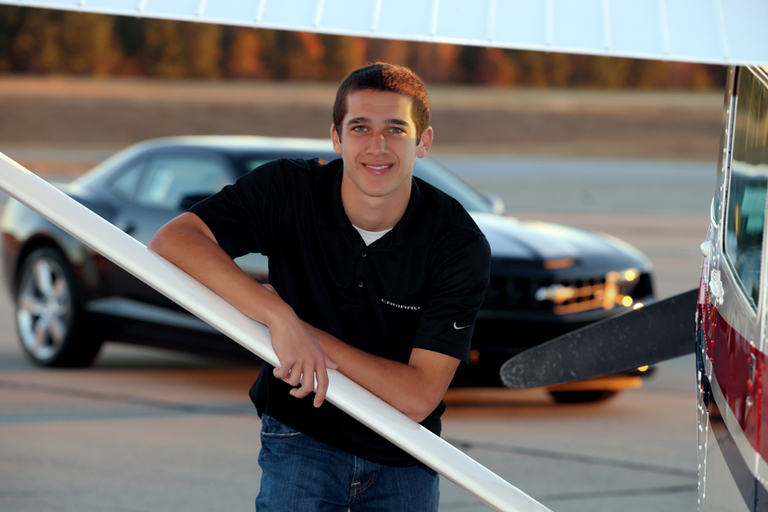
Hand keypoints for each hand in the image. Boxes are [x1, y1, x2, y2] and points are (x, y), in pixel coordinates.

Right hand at [262, 284, 337, 406]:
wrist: (284, 320)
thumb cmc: (298, 333)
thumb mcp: (315, 345)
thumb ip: (325, 358)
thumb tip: (336, 366)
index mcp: (319, 358)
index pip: (324, 381)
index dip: (321, 395)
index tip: (317, 404)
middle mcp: (311, 359)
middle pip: (308, 386)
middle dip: (300, 394)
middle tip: (293, 392)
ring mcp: (300, 359)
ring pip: (293, 381)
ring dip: (286, 379)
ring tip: (283, 370)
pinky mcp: (287, 358)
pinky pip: (282, 375)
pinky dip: (278, 374)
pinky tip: (277, 368)